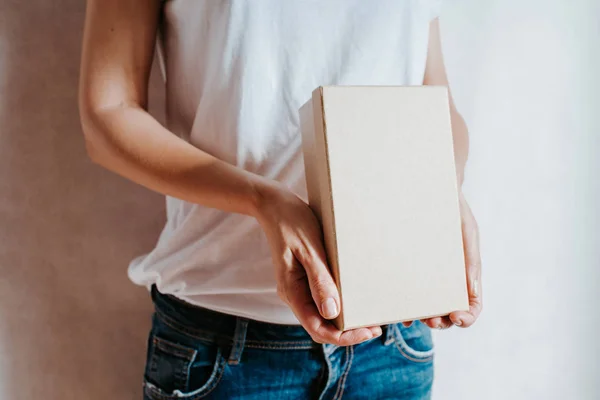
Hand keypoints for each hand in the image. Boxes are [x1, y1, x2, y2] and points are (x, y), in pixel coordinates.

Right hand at [254, 182, 381, 344]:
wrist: (273, 205)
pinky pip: (322, 299)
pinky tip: (355, 298)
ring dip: (344, 320)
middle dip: (348, 332)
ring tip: (369, 314)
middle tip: (375, 326)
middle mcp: (294, 295)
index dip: (344, 336)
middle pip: (321, 327)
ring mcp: (298, 288)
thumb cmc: (292, 223)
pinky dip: (339, 304)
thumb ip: (319, 280)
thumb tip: (332, 312)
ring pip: (322, 316)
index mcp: (291, 291)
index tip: (368, 330)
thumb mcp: (309, 249)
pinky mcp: (304, 278)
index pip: (318, 329)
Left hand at [404, 191, 482, 328]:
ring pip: (426, 308)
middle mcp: (447, 282)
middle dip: (441, 323)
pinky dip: (403, 307)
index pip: (471, 306)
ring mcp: (427, 278)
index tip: (458, 317)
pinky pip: (406, 294)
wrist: (430, 191)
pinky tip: (397, 311)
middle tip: (432, 322)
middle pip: (447, 314)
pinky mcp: (408, 271)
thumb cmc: (454, 211)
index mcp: (466, 276)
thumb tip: (472, 294)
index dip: (467, 317)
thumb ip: (472, 261)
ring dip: (421, 318)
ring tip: (412, 318)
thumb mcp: (468, 231)